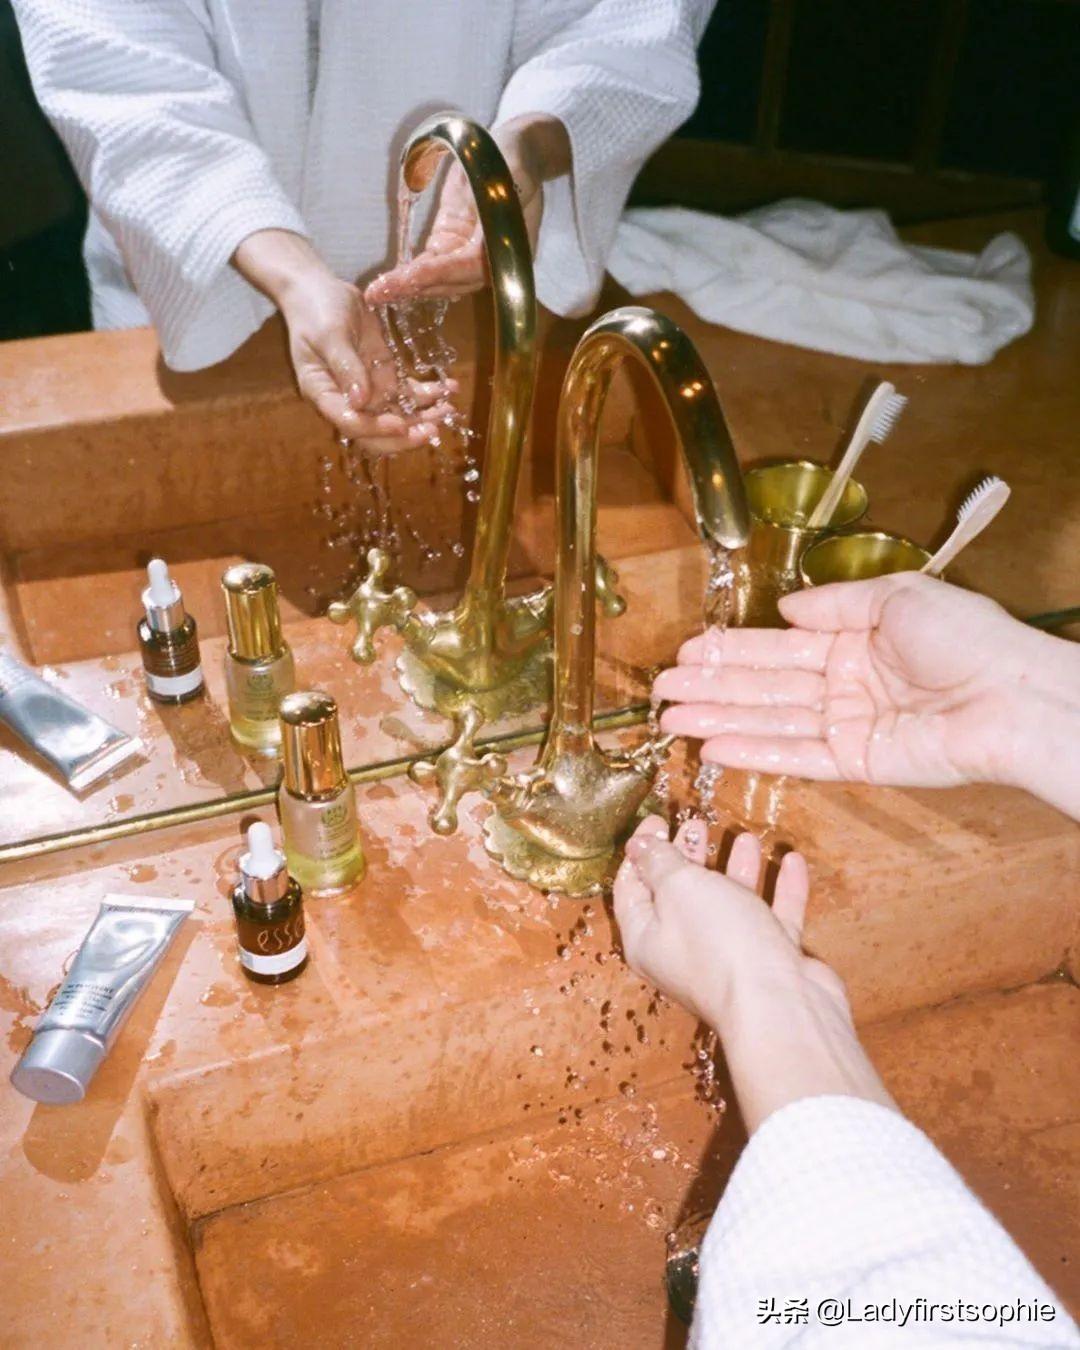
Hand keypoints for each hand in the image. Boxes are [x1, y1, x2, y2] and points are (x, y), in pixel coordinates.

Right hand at [234, 230, 455, 446]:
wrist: (319, 290)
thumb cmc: (316, 310)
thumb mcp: (329, 334)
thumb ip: (345, 367)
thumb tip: (360, 402)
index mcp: (324, 394)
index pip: (350, 423)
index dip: (376, 429)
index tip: (400, 424)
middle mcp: (347, 400)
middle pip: (375, 433)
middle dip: (404, 436)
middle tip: (432, 431)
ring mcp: (368, 390)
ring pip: (397, 415)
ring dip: (423, 418)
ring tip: (448, 409)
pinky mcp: (385, 376)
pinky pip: (408, 393)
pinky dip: (430, 394)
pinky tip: (450, 389)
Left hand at [365, 115, 568, 304]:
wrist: (512, 151)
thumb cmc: (513, 158)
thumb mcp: (508, 170)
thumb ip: (496, 195)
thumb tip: (485, 213)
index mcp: (510, 247)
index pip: (471, 266)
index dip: (441, 272)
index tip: (412, 276)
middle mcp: (490, 261)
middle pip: (451, 282)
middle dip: (416, 287)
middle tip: (380, 294)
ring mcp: (467, 254)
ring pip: (438, 279)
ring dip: (408, 288)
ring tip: (377, 293)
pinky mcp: (450, 245)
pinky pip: (429, 266)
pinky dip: (409, 276)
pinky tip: (387, 283)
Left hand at [615, 815, 832, 1032]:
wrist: (780, 1003)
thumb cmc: (718, 941)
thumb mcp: (679, 888)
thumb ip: (661, 862)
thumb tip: (639, 845)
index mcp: (648, 937)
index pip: (633, 888)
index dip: (641, 851)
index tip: (658, 819)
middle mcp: (685, 950)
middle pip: (681, 895)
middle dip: (689, 856)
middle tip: (698, 824)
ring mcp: (730, 956)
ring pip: (730, 904)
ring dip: (737, 869)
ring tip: (746, 837)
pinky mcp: (772, 961)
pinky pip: (774, 917)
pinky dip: (782, 890)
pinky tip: (791, 861)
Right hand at [655, 573, 1079, 810]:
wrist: (1011, 696)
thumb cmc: (969, 639)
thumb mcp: (897, 596)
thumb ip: (834, 603)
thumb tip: (786, 605)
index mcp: (853, 641)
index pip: (778, 646)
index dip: (731, 649)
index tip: (688, 651)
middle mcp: (843, 683)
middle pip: (763, 686)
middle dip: (710, 687)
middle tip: (660, 690)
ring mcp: (847, 725)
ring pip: (769, 721)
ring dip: (718, 718)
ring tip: (669, 720)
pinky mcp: (857, 763)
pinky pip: (796, 756)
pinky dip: (755, 750)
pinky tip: (714, 744)